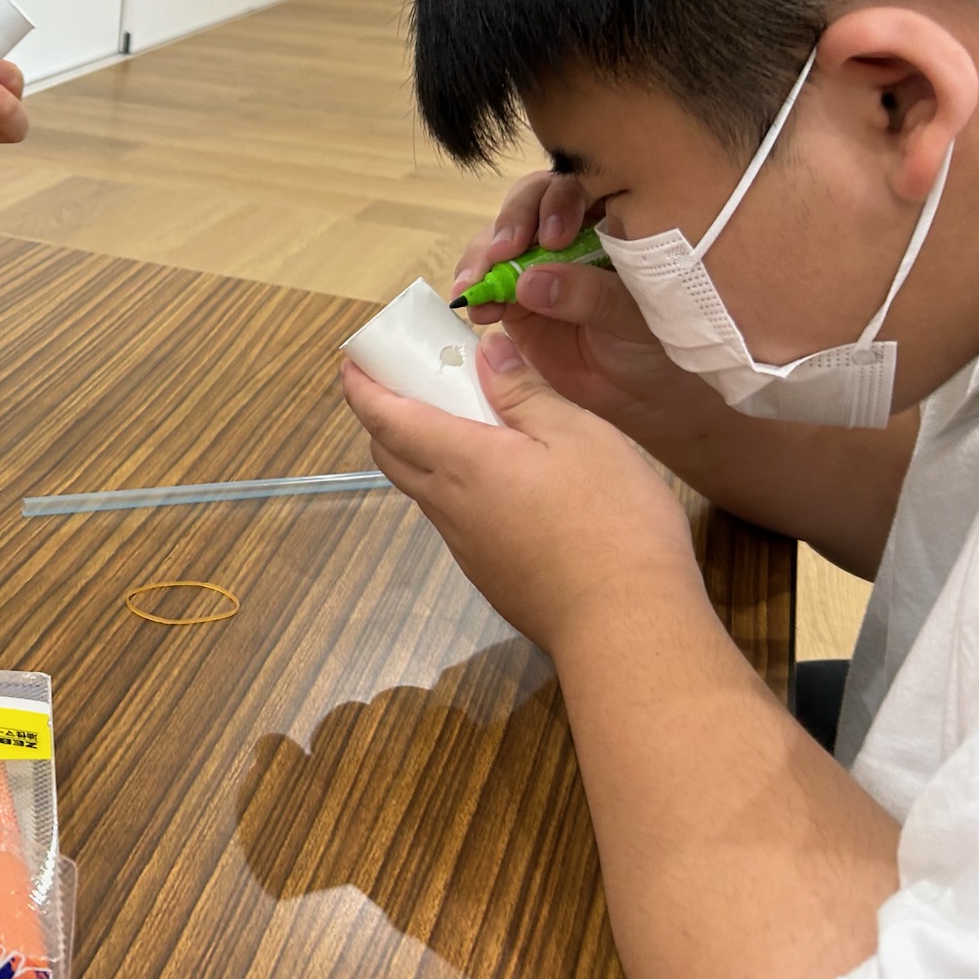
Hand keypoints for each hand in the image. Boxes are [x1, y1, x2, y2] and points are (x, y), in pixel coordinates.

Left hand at [342, 330, 698, 652]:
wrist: (625, 628)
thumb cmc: (610, 522)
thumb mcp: (578, 435)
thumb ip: (524, 391)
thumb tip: (485, 350)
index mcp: (461, 463)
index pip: (385, 418)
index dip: (361, 386)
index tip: (353, 361)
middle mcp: (448, 506)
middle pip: (391, 453)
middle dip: (384, 414)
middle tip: (408, 382)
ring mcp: (466, 545)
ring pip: (422, 488)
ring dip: (420, 450)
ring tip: (459, 420)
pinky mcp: (489, 572)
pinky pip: (453, 517)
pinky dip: (454, 484)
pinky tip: (498, 477)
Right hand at [451, 170, 723, 444]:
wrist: (642, 394)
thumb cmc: (657, 344)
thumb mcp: (635, 317)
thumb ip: (590, 295)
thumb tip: (530, 282)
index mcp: (614, 219)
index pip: (581, 187)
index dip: (558, 202)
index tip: (554, 237)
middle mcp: (572, 231)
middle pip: (531, 202)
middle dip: (512, 223)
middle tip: (503, 253)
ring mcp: (539, 262)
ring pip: (500, 239)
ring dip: (481, 258)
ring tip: (475, 288)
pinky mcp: (515, 294)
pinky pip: (486, 282)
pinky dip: (475, 291)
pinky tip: (474, 308)